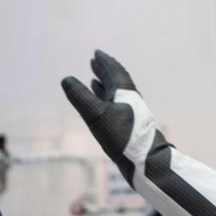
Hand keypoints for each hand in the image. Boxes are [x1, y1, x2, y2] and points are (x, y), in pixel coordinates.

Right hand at [61, 50, 158, 186]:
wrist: (148, 162)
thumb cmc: (124, 138)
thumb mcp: (97, 116)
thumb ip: (81, 98)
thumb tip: (67, 79)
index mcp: (126, 94)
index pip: (115, 72)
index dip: (105, 62)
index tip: (96, 53)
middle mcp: (130, 102)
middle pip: (117, 81)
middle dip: (105, 71)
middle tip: (94, 62)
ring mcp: (131, 115)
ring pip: (117, 95)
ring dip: (106, 85)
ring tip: (95, 80)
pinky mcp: (129, 128)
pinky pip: (116, 108)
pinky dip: (107, 103)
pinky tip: (104, 109)